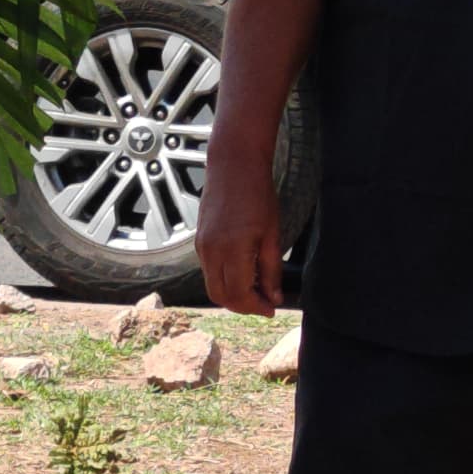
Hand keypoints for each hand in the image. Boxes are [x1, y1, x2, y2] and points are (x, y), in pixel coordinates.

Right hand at [195, 141, 285, 316]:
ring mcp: (202, 247)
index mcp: (232, 249)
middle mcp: (211, 251)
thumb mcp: (272, 234)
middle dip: (242, 306)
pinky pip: (209, 271)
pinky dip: (225, 280)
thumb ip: (271, 269)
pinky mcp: (199, 241)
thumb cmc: (257, 195)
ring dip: (233, 294)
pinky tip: (243, 272)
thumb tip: (273, 297)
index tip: (271, 308)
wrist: (233, 165)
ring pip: (212, 286)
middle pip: (220, 296)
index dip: (256, 307)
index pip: (239, 294)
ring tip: (256, 289)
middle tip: (263, 303)